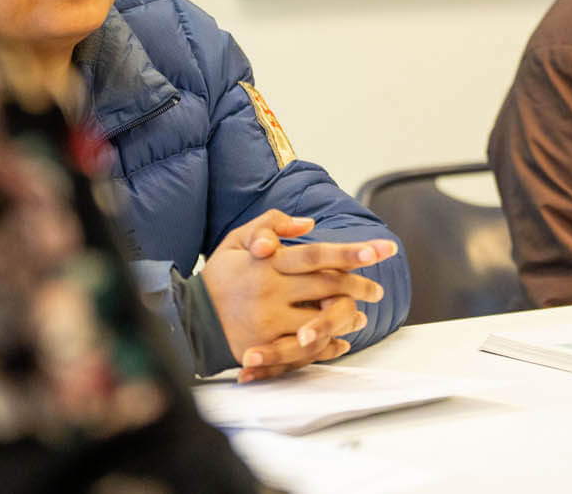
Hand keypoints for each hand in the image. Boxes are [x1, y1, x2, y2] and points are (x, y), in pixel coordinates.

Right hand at [200, 209, 397, 381]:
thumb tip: (309, 223)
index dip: (351, 253)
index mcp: (268, 262)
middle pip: (327, 288)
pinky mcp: (265, 346)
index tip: (381, 251)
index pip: (318, 255)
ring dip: (347, 318)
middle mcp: (271, 291)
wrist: (190, 316)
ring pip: (321, 320)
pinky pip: (305, 349)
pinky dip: (328, 346)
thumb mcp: (237, 239)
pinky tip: (341, 341)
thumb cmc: (220, 275)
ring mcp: (268, 321)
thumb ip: (271, 224)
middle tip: (377, 290)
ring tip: (362, 317)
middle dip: (359, 287)